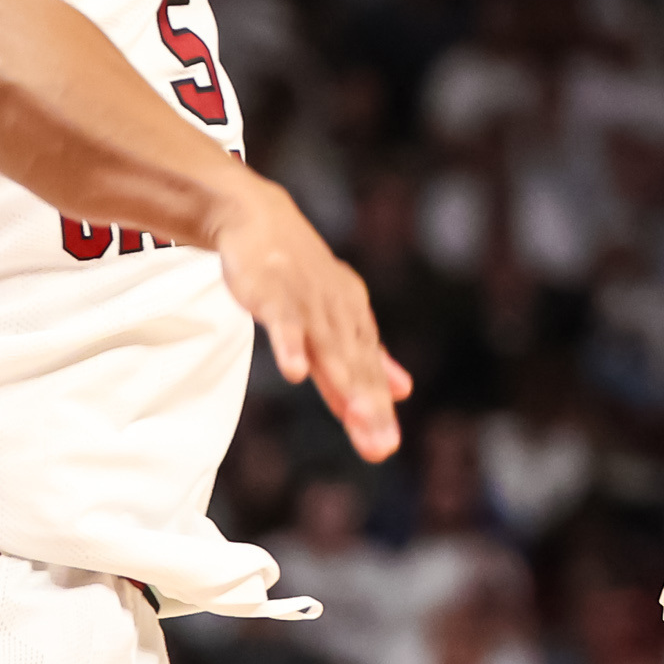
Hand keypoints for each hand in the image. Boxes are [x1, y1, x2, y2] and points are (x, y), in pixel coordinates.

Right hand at [211, 171, 412, 461]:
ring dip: (341, 382)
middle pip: (353, 363)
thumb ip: (368, 355)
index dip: (376, 407)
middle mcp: (335, 310)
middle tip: (382, 446)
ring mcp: (305, 299)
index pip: (367, 369)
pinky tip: (295, 372)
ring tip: (358, 418)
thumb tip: (404, 391)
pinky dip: (289, 344)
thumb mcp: (339, 312)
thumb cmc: (300, 272)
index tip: (386, 446)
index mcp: (352, 317)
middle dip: (368, 404)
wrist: (259, 217)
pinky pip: (282, 320)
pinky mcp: (272, 291)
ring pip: (326, 346)